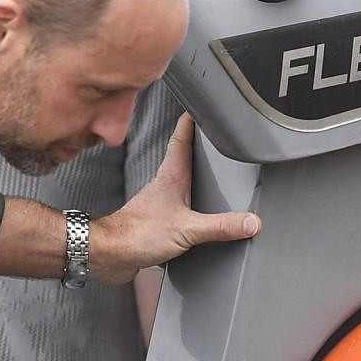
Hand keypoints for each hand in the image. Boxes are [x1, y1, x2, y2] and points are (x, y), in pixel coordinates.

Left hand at [89, 114, 258, 282]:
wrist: (110, 255)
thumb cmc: (137, 235)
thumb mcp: (188, 230)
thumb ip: (221, 226)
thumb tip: (250, 221)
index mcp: (172, 176)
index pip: (182, 137)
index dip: (192, 119)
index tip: (202, 105)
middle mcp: (164, 184)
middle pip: (183, 154)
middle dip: (198, 142)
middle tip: (212, 132)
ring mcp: (160, 201)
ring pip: (180, 179)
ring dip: (194, 172)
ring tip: (210, 167)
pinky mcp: (157, 219)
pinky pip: (178, 203)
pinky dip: (189, 200)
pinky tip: (197, 210)